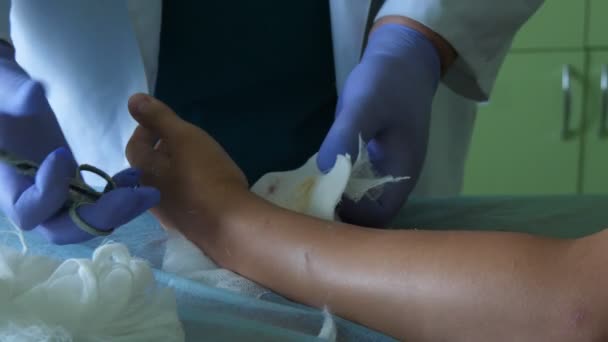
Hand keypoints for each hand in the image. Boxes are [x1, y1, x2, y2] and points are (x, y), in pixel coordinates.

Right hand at [0, 44, 159, 243]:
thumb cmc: (4, 97)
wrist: (13, 102)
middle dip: (100, 216)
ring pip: (87, 223)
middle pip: (62, 229)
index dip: (47, 192)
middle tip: (133, 196)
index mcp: (9, 185)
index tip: (62, 154)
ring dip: (120, 211)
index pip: (27, 210)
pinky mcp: (74, 191)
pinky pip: (100, 206)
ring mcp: (56, 200)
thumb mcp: (4, 90)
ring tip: (148, 190)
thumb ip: (15, 95)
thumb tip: (34, 93)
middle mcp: (32, 202)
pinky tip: (137, 176)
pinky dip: (121, 197)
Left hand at [125, 93, 247, 232]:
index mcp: (144, 171)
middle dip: (160, 151)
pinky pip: (181, 200)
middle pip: (148, 168)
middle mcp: (149, 195)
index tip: (162, 122)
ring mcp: (168, 214)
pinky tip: (206, 186)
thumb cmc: (206, 175)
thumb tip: (132, 99)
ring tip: (195, 161)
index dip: (145, 130)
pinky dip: (187, 188)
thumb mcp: (184, 137)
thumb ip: (159, 118)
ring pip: (164, 185)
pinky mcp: (187, 226)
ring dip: (173, 171)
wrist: (229, 224)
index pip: (135, 146)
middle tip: (181, 139)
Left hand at [317, 23, 440, 226]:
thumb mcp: (366, 105)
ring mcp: (378, 171)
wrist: (401, 60)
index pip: (377, 218)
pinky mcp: (364, 161)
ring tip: (298, 202)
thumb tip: (324, 170)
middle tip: (301, 212)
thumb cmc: (388, 83)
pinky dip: (330, 186)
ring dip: (331, 203)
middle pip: (366, 218)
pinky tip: (306, 183)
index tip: (317, 210)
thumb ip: (346, 135)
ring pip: (355, 202)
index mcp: (401, 174)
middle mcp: (391, 180)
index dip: (350, 220)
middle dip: (336, 218)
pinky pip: (348, 184)